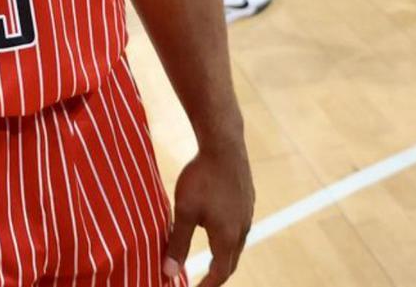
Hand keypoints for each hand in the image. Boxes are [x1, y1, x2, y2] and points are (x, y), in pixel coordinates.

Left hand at [162, 141, 254, 285]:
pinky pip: (239, 226)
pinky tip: (218, 227)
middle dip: (217, 275)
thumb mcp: (184, 211)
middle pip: (230, 261)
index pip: (219, 274)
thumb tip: (168, 272)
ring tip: (211, 260)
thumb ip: (178, 243)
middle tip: (203, 283)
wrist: (224, 144)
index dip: (206, 286)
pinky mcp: (247, 199)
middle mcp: (242, 229)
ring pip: (236, 244)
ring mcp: (248, 214)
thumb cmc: (201, 177)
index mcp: (227, 237)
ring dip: (224, 256)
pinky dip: (228, 236)